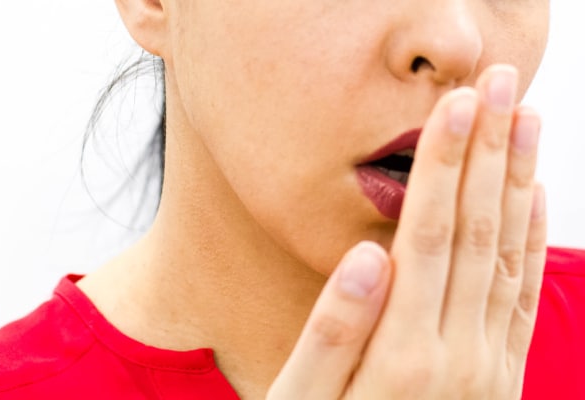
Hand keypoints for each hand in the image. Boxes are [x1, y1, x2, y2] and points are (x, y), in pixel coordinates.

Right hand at [267, 64, 546, 398]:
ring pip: (509, 256)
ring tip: (526, 122)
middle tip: (500, 85)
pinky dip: (534, 244)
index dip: (444, 167)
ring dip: (519, 183)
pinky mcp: (502, 377)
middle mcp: (457, 354)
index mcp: (402, 354)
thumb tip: (368, 255)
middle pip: (477, 232)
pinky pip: (524, 298)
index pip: (430, 235)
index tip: (457, 105)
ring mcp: (489, 367)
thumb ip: (335, 331)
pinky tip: (537, 202)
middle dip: (487, 153)